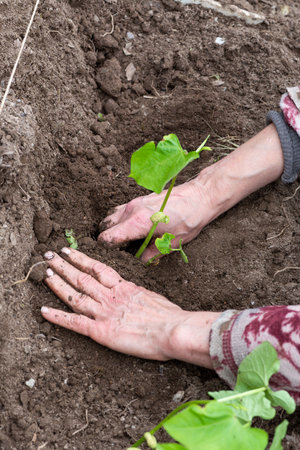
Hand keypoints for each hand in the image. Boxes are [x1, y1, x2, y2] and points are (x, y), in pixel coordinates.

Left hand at [41, 248, 217, 366]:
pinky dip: (57, 316)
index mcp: (123, 286)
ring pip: (75, 295)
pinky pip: (74, 322)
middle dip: (64, 266)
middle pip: (82, 278)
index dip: (80, 259)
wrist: (172, 329)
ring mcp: (103, 312)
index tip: (68, 250)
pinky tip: (43, 311)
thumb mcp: (151, 296)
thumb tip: (132, 292)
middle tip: (48, 256)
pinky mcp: (100, 331)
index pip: (97, 268)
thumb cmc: (168, 315)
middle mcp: (110, 296)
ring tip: (45, 273)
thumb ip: (136, 293)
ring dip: (58, 284)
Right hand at [98, 178, 213, 261]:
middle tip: (121, 250)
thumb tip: (140, 264)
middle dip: (109, 239)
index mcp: (137, 221)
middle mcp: (131, 209)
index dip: (107, 249)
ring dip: (114, 229)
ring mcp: (134, 202)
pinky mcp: (139, 199)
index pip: (107, 237)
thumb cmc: (189, 219)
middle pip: (105, 227)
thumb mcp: (171, 243)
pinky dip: (121, 221)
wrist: (200, 196)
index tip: (114, 256)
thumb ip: (151, 255)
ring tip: (128, 240)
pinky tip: (135, 230)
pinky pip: (121, 210)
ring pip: (111, 217)